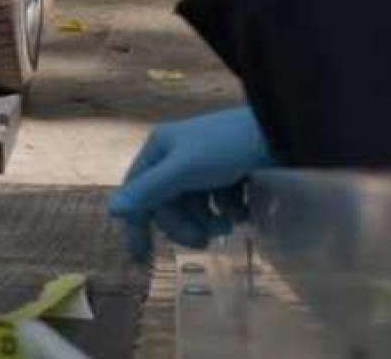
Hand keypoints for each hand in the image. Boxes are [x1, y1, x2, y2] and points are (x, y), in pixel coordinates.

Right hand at [108, 106, 273, 260]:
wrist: (278, 133)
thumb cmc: (225, 148)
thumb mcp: (183, 170)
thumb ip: (149, 191)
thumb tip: (113, 210)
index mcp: (159, 150)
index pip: (138, 193)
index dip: (137, 226)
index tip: (141, 258)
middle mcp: (177, 156)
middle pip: (168, 204)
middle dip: (186, 224)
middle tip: (205, 242)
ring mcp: (204, 165)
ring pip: (195, 206)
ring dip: (210, 219)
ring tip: (231, 224)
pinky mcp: (229, 172)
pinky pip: (219, 200)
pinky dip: (229, 209)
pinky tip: (245, 209)